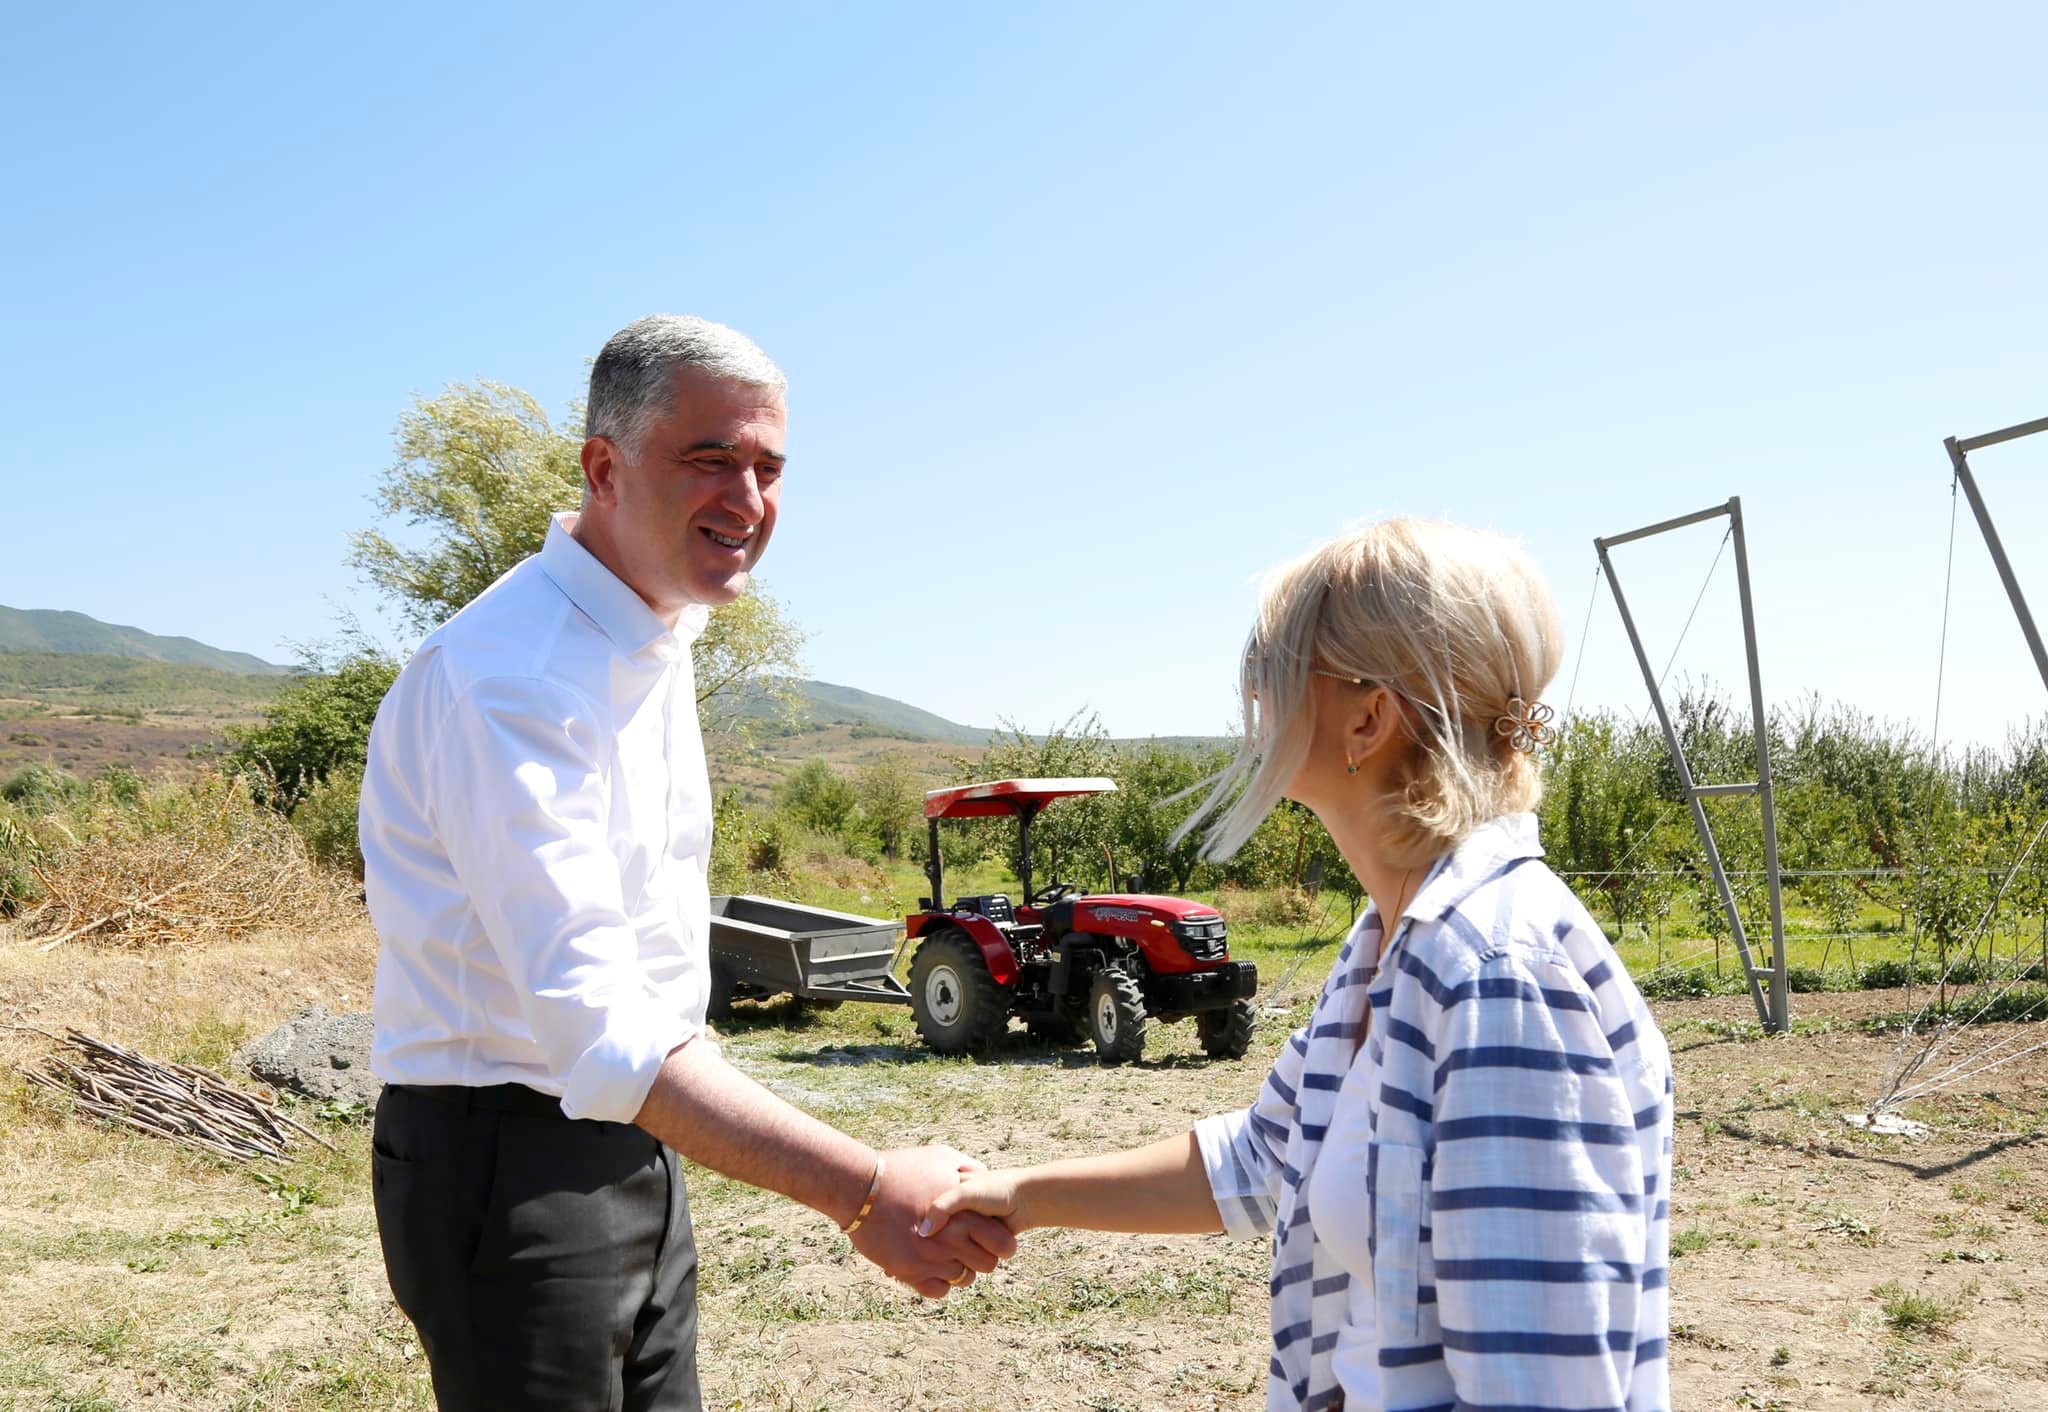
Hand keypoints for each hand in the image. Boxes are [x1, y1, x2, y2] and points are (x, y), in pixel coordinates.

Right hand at [846, 1145, 1018, 1297]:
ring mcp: (931, 1259)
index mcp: (966, 1216)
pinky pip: (938, 1290)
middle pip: (987, 1266)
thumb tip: (981, 1171)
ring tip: (945, 1254)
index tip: (988, 1236)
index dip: (1000, 1243)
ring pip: (962, 1279)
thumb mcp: (940, 1157)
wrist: (860, 1187)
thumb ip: (967, 1167)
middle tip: (966, 1246)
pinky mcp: (909, 1272)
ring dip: (958, 1269)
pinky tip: (930, 1266)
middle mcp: (952, 1241)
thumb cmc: (900, 1169)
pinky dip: (937, 1282)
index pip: (1004, 1246)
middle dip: (980, 1257)